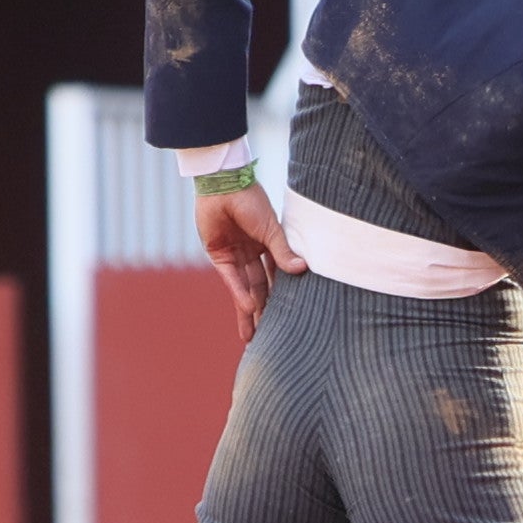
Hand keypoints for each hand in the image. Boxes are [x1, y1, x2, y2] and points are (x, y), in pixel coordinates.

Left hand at [196, 184, 305, 343]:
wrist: (223, 185)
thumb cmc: (251, 201)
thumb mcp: (272, 229)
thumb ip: (284, 251)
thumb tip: (303, 270)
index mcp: (269, 246)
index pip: (277, 278)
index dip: (283, 297)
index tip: (291, 318)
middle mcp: (252, 254)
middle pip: (260, 289)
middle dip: (265, 312)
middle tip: (270, 337)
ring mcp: (235, 255)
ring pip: (245, 289)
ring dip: (249, 311)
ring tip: (253, 336)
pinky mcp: (219, 255)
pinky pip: (231, 279)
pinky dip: (239, 294)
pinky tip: (248, 310)